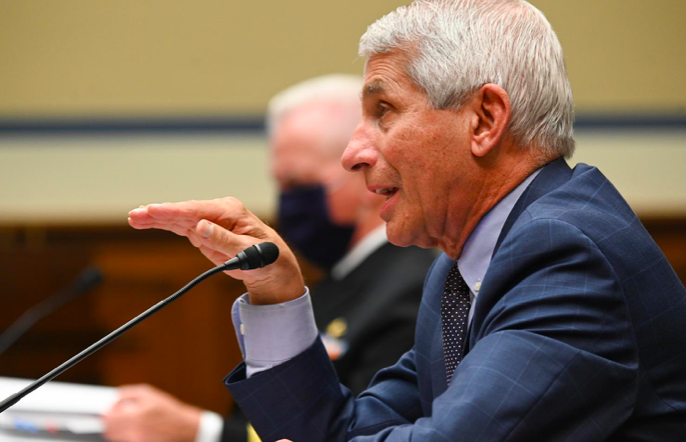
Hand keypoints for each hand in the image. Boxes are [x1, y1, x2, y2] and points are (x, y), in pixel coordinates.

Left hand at [102, 384, 200, 441]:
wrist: (183, 428)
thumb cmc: (168, 410)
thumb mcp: (149, 393)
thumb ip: (127, 394)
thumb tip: (113, 400)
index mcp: (136, 416)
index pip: (108, 419)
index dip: (106, 414)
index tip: (107, 411)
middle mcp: (134, 432)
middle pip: (109, 431)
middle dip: (110, 423)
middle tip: (116, 417)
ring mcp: (137, 441)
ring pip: (116, 437)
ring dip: (118, 430)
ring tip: (129, 423)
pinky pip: (125, 441)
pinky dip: (127, 435)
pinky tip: (136, 429)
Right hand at [128, 197, 304, 304]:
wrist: (273, 267)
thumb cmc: (266, 258)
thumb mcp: (249, 253)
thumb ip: (225, 241)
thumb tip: (201, 227)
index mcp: (230, 211)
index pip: (196, 210)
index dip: (173, 211)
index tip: (153, 211)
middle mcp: (218, 212)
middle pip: (184, 212)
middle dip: (159, 213)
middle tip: (136, 215)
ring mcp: (210, 221)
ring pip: (179, 218)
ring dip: (157, 218)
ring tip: (134, 217)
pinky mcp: (205, 232)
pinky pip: (181, 227)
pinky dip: (165, 224)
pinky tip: (147, 222)